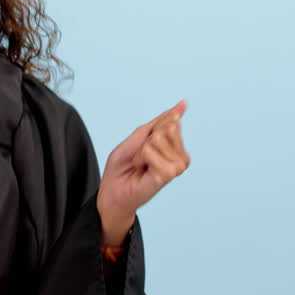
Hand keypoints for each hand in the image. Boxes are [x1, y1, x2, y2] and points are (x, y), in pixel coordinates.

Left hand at [96, 100, 190, 244]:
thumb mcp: (140, 136)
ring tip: (140, 164)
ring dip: (141, 150)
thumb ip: (161, 121)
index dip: (149, 130)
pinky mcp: (168, 175)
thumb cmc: (124, 165)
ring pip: (159, 138)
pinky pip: (151, 151)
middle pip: (166, 127)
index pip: (171, 120)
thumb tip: (182, 105)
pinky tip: (142, 170)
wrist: (113, 190)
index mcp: (176, 147)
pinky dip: (140, 157)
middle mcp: (181, 157)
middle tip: (140, 157)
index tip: (143, 146)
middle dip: (146, 139)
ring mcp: (177, 166)